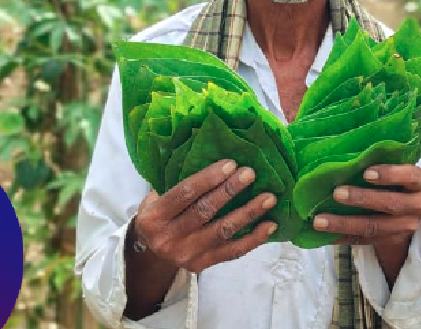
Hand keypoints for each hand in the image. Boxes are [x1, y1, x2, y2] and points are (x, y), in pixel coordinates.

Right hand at [132, 159, 276, 272]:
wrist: (151, 255)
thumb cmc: (159, 215)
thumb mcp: (155, 198)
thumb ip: (176, 182)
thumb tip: (212, 155)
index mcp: (153, 217)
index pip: (184, 193)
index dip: (208, 178)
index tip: (231, 164)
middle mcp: (167, 238)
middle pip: (204, 211)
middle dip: (230, 191)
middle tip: (251, 173)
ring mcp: (186, 254)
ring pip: (223, 231)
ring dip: (248, 213)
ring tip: (269, 198)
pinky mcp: (202, 265)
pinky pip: (232, 252)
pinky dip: (253, 238)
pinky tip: (269, 225)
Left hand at [312, 164, 420, 246]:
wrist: (408, 213)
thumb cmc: (396, 182)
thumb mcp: (397, 170)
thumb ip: (379, 162)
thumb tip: (343, 154)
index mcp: (420, 183)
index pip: (410, 176)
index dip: (390, 175)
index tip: (366, 173)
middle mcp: (418, 206)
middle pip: (390, 204)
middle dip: (362, 198)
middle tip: (336, 193)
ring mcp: (405, 227)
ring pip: (373, 227)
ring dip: (344, 223)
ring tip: (319, 220)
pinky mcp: (390, 241)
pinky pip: (363, 241)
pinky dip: (341, 237)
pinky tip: (322, 235)